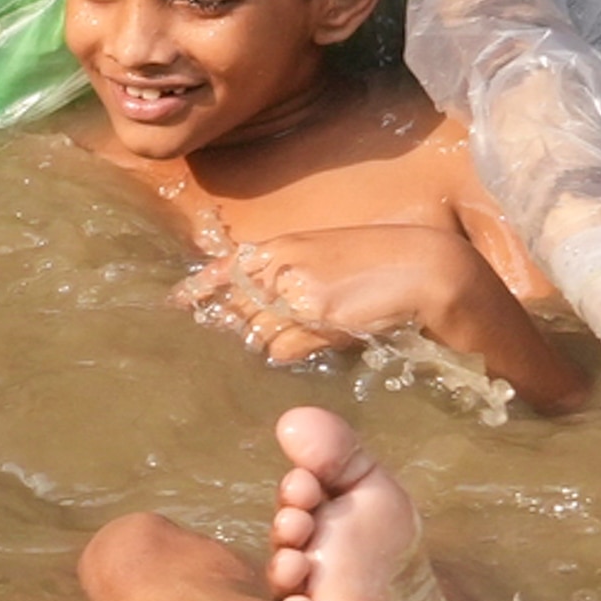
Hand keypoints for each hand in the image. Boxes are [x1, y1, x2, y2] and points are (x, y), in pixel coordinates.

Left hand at [178, 223, 491, 365]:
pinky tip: (304, 349)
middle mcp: (282, 267)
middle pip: (235, 309)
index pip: (222, 270)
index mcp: (283, 246)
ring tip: (273, 348)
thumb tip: (257, 309)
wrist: (427, 268)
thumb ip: (286, 274)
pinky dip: (288, 354)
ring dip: (261, 344)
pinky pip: (284, 349)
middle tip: (213, 345)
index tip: (173, 305)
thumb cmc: (381, 262)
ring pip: (257, 333)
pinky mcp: (318, 318)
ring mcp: (298, 293)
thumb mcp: (325, 256)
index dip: (197, 291)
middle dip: (228, 327)